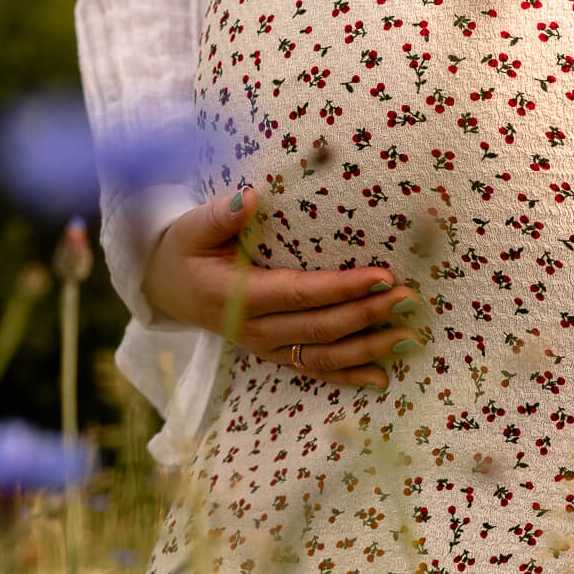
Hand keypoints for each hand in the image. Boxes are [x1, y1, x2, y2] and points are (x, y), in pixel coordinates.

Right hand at [141, 187, 421, 390]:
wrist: (165, 287)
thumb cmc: (185, 250)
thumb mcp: (193, 228)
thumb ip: (221, 214)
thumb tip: (252, 196)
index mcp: (237, 297)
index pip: (299, 293)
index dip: (342, 288)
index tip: (381, 276)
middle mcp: (255, 329)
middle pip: (321, 327)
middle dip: (368, 315)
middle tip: (407, 298)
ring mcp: (266, 347)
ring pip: (323, 355)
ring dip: (368, 348)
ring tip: (409, 337)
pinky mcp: (275, 354)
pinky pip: (315, 369)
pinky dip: (349, 375)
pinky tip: (382, 377)